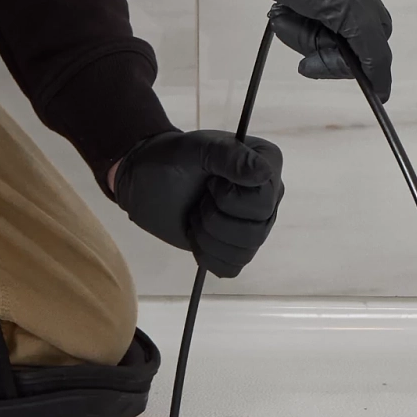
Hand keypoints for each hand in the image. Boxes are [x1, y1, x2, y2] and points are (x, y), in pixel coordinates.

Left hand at [108, 128, 285, 278]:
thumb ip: (230, 156)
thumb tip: (264, 174)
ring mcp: (255, 224)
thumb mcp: (197, 148)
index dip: (229, 199)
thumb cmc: (172, 158)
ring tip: (196, 215)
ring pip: (243, 253)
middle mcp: (269, 196)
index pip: (264, 201)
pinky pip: (231, 267)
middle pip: (256, 232)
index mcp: (268, 164)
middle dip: (214, 219)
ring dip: (207, 237)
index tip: (210, 181)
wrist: (147, 180)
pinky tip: (195, 234)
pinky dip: (206, 255)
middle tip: (200, 199)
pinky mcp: (237, 248)